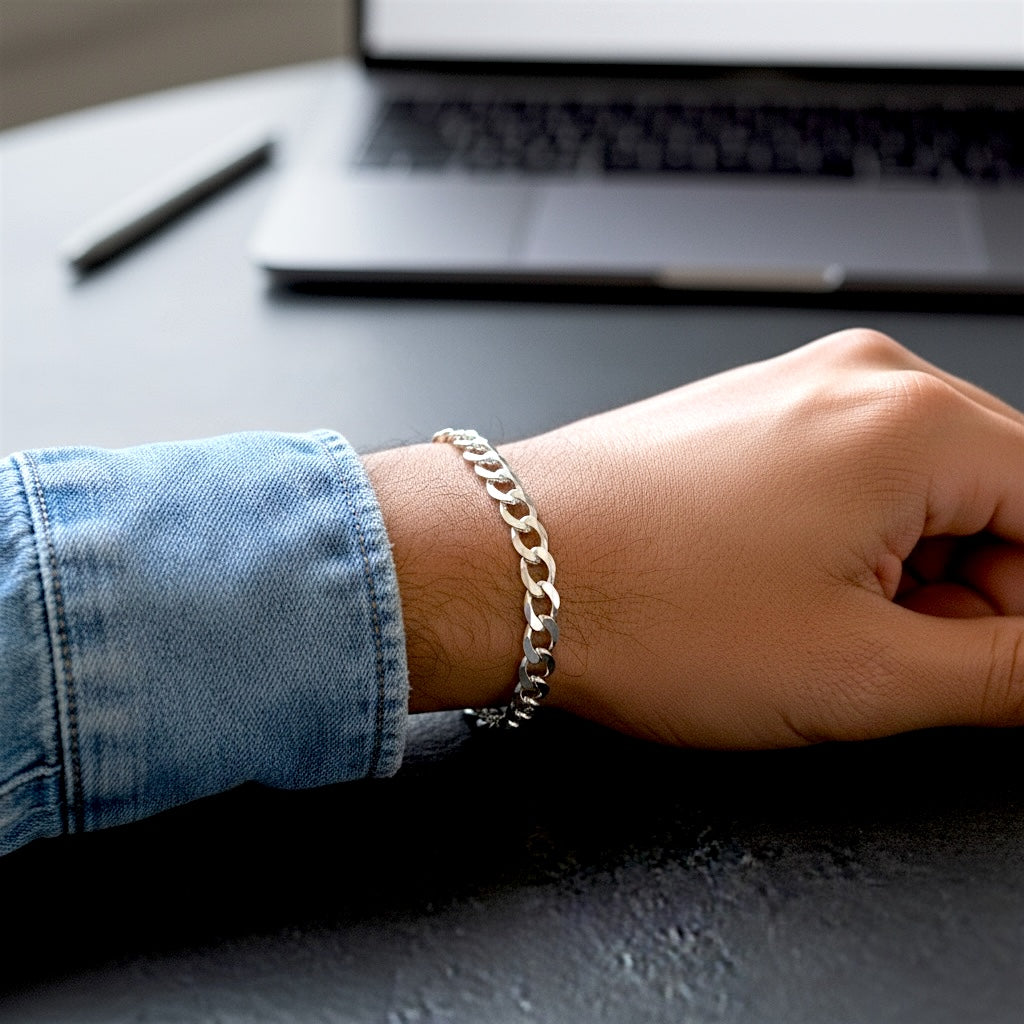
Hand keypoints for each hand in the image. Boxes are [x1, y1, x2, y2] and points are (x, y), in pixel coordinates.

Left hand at [366, 330, 1023, 747]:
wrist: (501, 564)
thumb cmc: (644, 606)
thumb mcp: (861, 672)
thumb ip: (1010, 673)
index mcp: (916, 423)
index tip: (1000, 665)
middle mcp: (860, 381)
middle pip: (1001, 496)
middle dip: (982, 594)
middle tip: (902, 662)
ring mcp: (795, 389)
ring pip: (923, 492)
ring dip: (910, 574)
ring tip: (822, 633)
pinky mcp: (749, 415)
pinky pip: (849, 477)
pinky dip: (852, 543)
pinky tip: (784, 593)